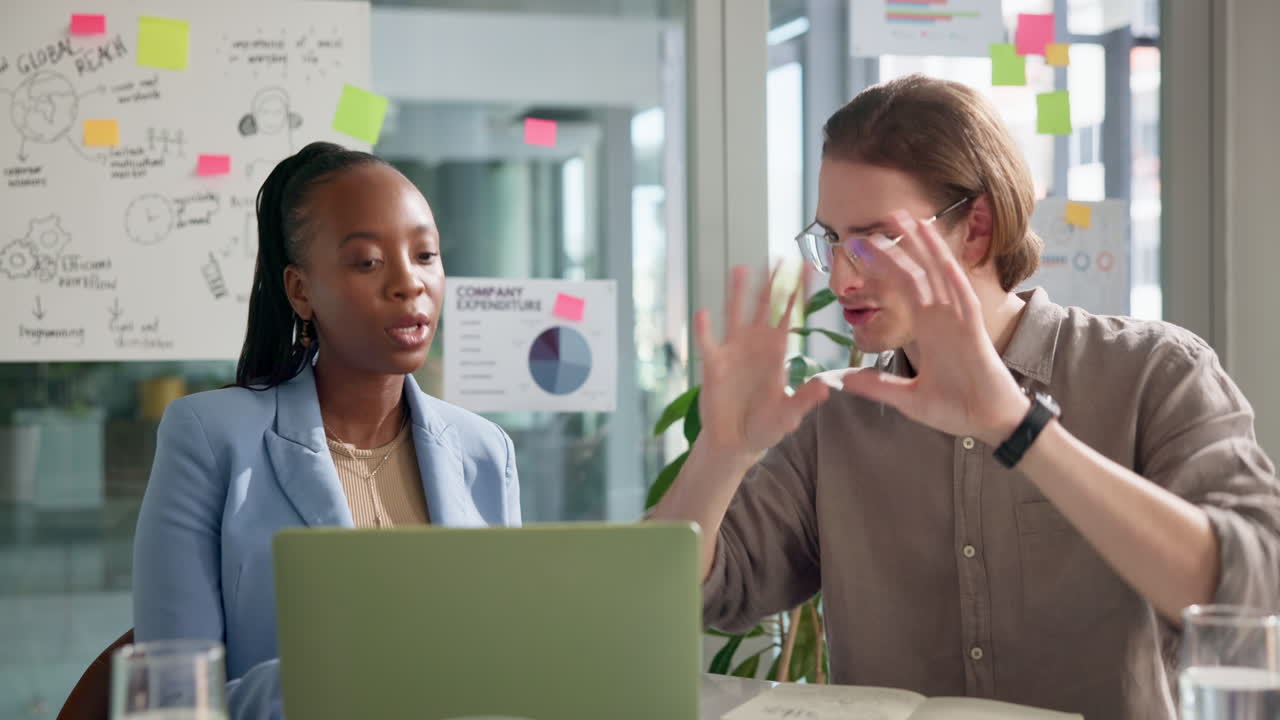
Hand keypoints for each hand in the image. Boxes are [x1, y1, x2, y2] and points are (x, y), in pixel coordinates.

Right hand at [693, 266, 830, 459]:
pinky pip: (708, 343)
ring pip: (735, 315)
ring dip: (737, 294)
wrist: (736, 441)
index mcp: (778, 353)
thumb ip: (803, 400)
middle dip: (771, 283)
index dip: (798, 292)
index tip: (807, 267)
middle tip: (779, 257)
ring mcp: (733, 352)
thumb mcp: (788, 415)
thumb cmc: (766, 426)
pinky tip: (703, 313)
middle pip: (763, 307)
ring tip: (740, 270)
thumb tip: (824, 388)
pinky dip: (705, 329)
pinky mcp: (713, 365)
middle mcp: (756, 346)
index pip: (789, 316)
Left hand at [839, 211, 1027, 444]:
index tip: (862, 249)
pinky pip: (964, 301)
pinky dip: (954, 279)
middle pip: (920, 275)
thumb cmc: (957, 409)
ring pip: (941, 278)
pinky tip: (942, 258)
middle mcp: (943, 320)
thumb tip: (845, 381)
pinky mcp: (974, 335)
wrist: (991, 425)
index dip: (884, 269)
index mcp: (928, 331)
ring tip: (911, 221)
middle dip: (902, 247)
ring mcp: (959, 324)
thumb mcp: (908, 399)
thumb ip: (878, 386)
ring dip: (927, 250)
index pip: (903, 291)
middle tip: (885, 217)